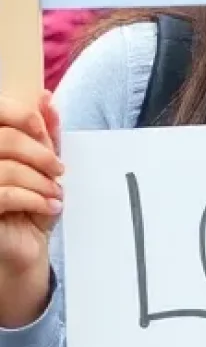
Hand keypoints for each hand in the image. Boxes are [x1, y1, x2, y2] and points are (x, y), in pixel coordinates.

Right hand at [0, 92, 62, 329]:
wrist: (22, 247)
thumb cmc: (27, 204)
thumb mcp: (39, 167)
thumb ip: (41, 135)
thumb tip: (45, 98)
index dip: (20, 115)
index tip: (42, 129)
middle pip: (5, 141)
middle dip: (40, 154)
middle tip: (58, 169)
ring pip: (6, 170)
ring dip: (41, 181)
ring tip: (55, 192)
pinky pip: (5, 196)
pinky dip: (36, 199)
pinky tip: (51, 206)